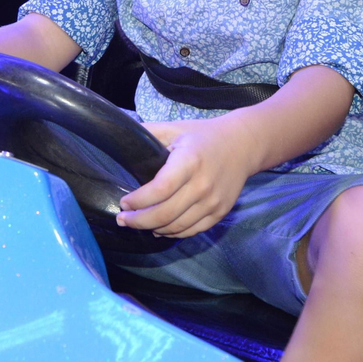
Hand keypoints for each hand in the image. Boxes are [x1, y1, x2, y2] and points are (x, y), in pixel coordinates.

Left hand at [116, 119, 256, 238]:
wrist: (243, 144)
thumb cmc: (203, 136)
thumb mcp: (175, 128)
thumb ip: (148, 133)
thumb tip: (118, 134)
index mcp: (189, 161)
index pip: (160, 190)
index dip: (138, 201)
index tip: (123, 202)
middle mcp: (203, 185)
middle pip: (165, 214)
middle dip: (138, 220)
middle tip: (123, 219)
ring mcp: (214, 201)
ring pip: (177, 227)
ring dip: (153, 229)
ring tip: (138, 223)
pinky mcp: (220, 212)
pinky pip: (192, 230)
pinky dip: (173, 233)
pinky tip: (159, 228)